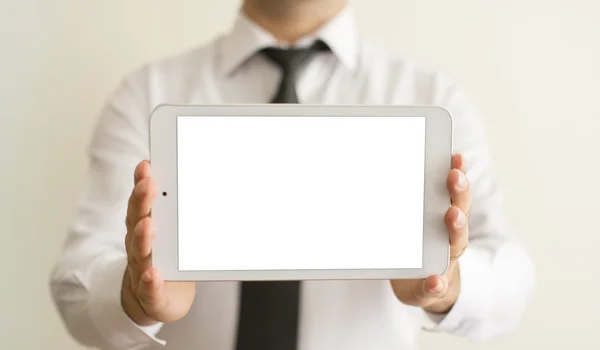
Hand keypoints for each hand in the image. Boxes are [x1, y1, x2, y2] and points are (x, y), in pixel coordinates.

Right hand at [122, 160, 194, 325]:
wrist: (154, 301)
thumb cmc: (167, 261)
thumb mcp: (174, 233)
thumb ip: (183, 211)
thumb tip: (208, 179)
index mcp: (145, 226)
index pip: (141, 201)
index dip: (141, 182)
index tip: (147, 164)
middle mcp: (139, 245)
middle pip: (137, 220)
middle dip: (142, 202)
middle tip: (149, 185)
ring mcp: (141, 269)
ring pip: (139, 252)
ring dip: (143, 238)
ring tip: (149, 224)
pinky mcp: (150, 294)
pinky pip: (148, 288)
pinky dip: (150, 281)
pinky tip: (153, 274)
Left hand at [390, 154, 470, 313]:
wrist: (425, 286)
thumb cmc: (415, 247)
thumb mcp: (409, 221)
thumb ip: (400, 199)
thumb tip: (373, 164)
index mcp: (445, 218)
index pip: (453, 191)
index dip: (456, 172)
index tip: (455, 156)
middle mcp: (450, 236)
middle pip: (459, 210)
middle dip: (458, 192)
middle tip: (453, 176)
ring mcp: (446, 261)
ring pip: (456, 243)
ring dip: (456, 228)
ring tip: (452, 215)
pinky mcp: (434, 286)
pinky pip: (436, 285)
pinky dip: (436, 283)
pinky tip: (434, 280)